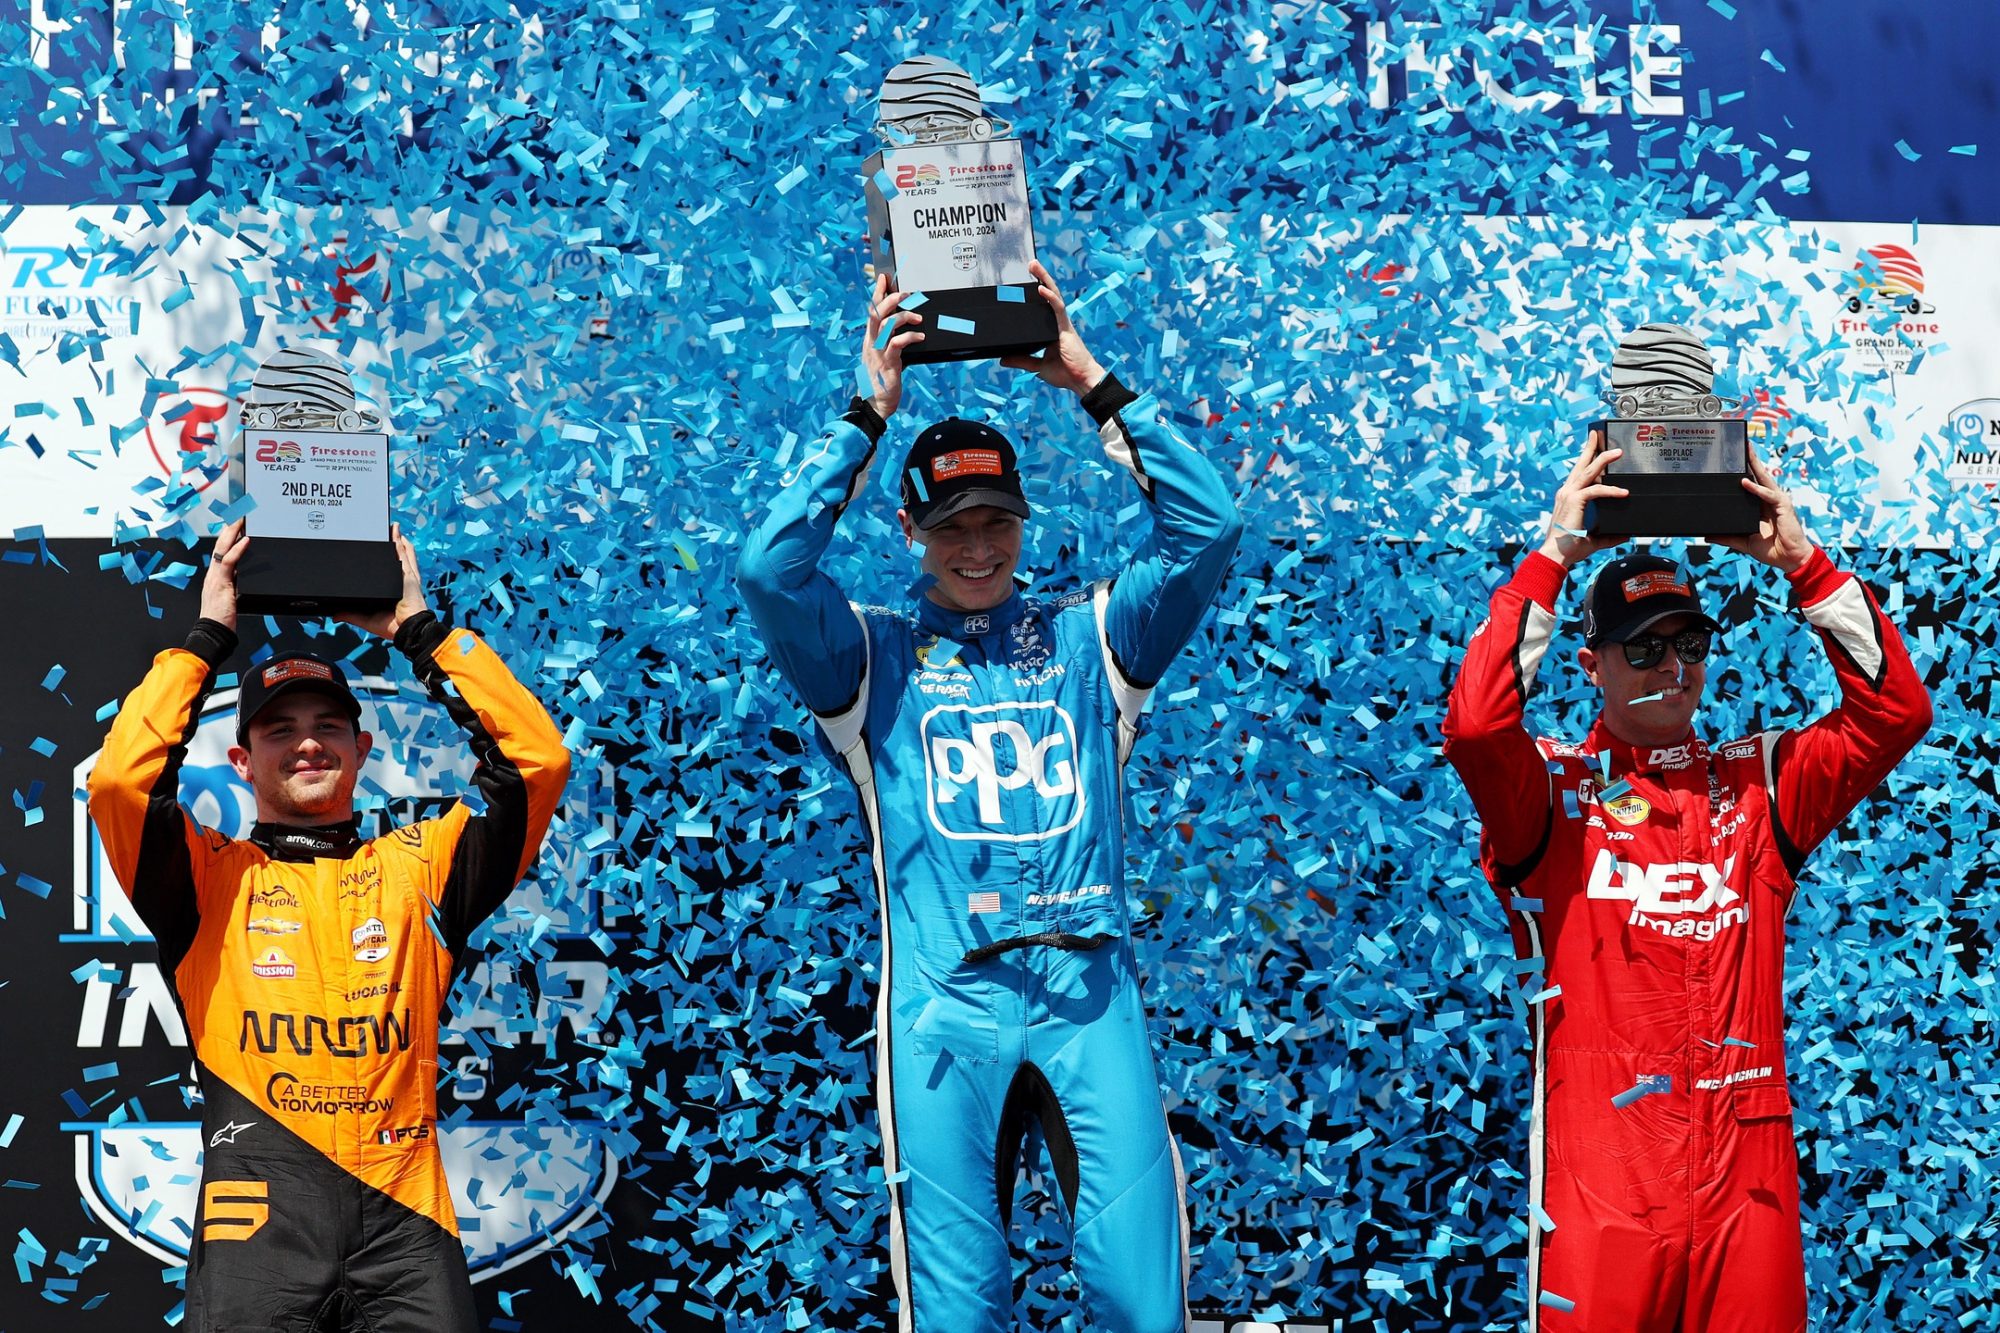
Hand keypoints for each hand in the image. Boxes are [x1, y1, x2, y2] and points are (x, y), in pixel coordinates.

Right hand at [199, 519, 249, 630]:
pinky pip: (229, 562)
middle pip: (220, 545)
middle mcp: (213, 574)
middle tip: (238, 514)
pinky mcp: (221, 583)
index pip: (221, 551)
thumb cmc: (221, 618)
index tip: (236, 524)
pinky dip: (237, 550)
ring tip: (241, 520)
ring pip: (222, 549)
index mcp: (215, 577)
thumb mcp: (230, 597)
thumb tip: (241, 575)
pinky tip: (246, 540)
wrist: (213, 631)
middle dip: (229, 528)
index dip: (228, 536)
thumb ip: (234, 584)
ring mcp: (215, 577)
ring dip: (232, 533)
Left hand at [335, 524, 428, 638]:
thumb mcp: (367, 619)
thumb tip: (335, 615)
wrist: (408, 629)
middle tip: (388, 532)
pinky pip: (403, 554)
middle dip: (395, 544)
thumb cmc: (394, 627)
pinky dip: (398, 542)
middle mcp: (401, 580)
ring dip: (397, 539)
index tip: (380, 550)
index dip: (388, 559)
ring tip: (392, 527)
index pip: (391, 570)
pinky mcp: (408, 575)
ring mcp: (406, 576)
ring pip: (402, 552)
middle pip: (399, 557)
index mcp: (395, 590)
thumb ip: (351, 615)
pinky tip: (395, 531)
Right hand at [861, 271, 923, 418]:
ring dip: (904, 317)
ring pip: (887, 325)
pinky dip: (911, 337)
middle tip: (906, 293)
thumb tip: (903, 325)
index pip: (872, 310)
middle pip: (877, 313)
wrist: (876, 402)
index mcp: (870, 339)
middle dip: (890, 299)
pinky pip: (897, 344)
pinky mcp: (888, 364)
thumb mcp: (884, 355)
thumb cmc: (882, 379)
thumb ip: (890, 340)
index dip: (877, 293)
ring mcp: (878, 353)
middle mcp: (871, 343)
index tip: (884, 278)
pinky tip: (921, 336)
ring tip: (918, 318)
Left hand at [998, 258, 1106, 396]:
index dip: (1037, 291)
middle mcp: (1057, 322)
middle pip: (1049, 294)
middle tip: (1030, 263)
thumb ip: (1022, 360)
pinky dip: (1050, 297)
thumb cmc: (1065, 373)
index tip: (1026, 280)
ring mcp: (1063, 323)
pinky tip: (1041, 288)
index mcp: (1052, 329)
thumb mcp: (1037, 367)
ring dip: (1044, 279)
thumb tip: (1003, 359)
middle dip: (1040, 278)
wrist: (1081, 381)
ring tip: (1034, 266)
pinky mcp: (1066, 328)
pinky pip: (1058, 308)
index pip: (1043, 305)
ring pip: (1054, 295)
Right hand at [1536, 429, 1629, 566]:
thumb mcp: (1594, 540)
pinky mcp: (1574, 501)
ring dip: (1603, 459)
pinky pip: (1596, 490)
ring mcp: (1568, 495)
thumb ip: (1609, 535)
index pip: (1579, 474)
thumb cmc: (1569, 548)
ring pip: (1588, 471)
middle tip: (1596, 435)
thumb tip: (1625, 534)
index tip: (1593, 450)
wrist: (1556, 555)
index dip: (1586, 461)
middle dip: (1590, 448)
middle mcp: (1566, 493)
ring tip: (1617, 452)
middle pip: (1580, 465)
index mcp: (1568, 498)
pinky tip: (1623, 492)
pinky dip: (1610, 490)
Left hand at [1709, 445, 1812, 572]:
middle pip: (1758, 476)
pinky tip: (1746, 483)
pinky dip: (1757, 489)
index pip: (1751, 485)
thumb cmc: (1772, 550)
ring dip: (1755, 465)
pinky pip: (1768, 495)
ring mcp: (1777, 501)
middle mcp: (1769, 500)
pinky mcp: (1783, 506)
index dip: (1743, 473)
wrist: (1789, 560)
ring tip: (1746, 452)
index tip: (1732, 462)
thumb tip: (1708, 535)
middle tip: (1741, 446)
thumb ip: (1727, 538)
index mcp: (1760, 506)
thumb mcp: (1743, 542)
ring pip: (1764, 479)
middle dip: (1750, 461)